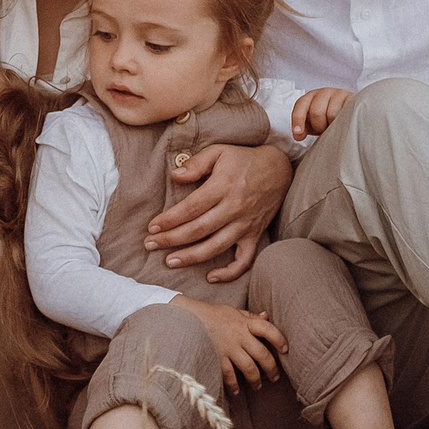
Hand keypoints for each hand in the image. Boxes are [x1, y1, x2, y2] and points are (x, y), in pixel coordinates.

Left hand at [147, 142, 294, 281]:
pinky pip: (244, 260)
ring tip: (170, 262)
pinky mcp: (255, 235)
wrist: (279, 169)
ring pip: (216, 247)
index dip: (169, 220)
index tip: (152, 227)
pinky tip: (211, 277)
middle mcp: (234, 208)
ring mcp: (246, 224)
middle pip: (198, 229)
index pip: (191, 208)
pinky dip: (229, 273)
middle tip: (150, 245)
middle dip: (171, 239)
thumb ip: (196, 164)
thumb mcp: (219, 151)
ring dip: (192, 257)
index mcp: (223, 186)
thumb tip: (175, 176)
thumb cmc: (244, 159)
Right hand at [178, 297, 286, 393]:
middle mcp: (239, 336)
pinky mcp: (216, 358)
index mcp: (244, 322)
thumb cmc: (213, 315)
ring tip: (258, 386)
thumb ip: (250, 316)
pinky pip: (229, 375)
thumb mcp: (233, 311)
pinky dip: (234, 386)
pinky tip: (237, 391)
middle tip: (275, 377)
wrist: (187, 318)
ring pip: (249, 368)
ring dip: (256, 380)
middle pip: (262, 354)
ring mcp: (228, 348)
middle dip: (271, 368)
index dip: (279, 339)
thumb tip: (267, 316)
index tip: (285, 349)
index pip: (268, 329)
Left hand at [290, 87, 353, 138]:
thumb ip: (302, 128)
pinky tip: (343, 123)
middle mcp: (324, 92)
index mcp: (310, 97)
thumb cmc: (327, 120)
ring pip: (331, 114)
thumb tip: (298, 135)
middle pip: (316, 112)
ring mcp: (339, 94)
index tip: (299, 134)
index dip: (298, 120)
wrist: (348, 115)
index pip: (301, 105)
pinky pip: (345, 113)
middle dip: (319, 126)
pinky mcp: (352, 98)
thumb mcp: (312, 124)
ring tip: (334, 126)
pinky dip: (342, 121)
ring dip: (332, 125)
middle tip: (324, 129)